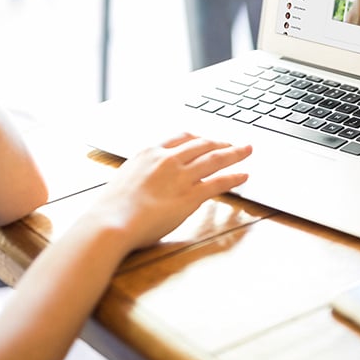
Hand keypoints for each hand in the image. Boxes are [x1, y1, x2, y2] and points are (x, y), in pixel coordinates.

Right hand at [86, 133, 250, 251]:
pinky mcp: (190, 196)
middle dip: (220, 142)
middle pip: (202, 144)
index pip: (181, 138)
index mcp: (149, 152)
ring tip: (247, 150)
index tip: (207, 140)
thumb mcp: (125, 178)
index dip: (198, 138)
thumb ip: (142, 173)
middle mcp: (168, 159)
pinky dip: (234, 177)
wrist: (112, 221)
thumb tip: (149, 180)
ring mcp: (180, 176)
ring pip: (214, 159)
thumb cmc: (112, 207)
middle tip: (233, 143)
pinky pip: (218, 182)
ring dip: (234, 153)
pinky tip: (243, 176)